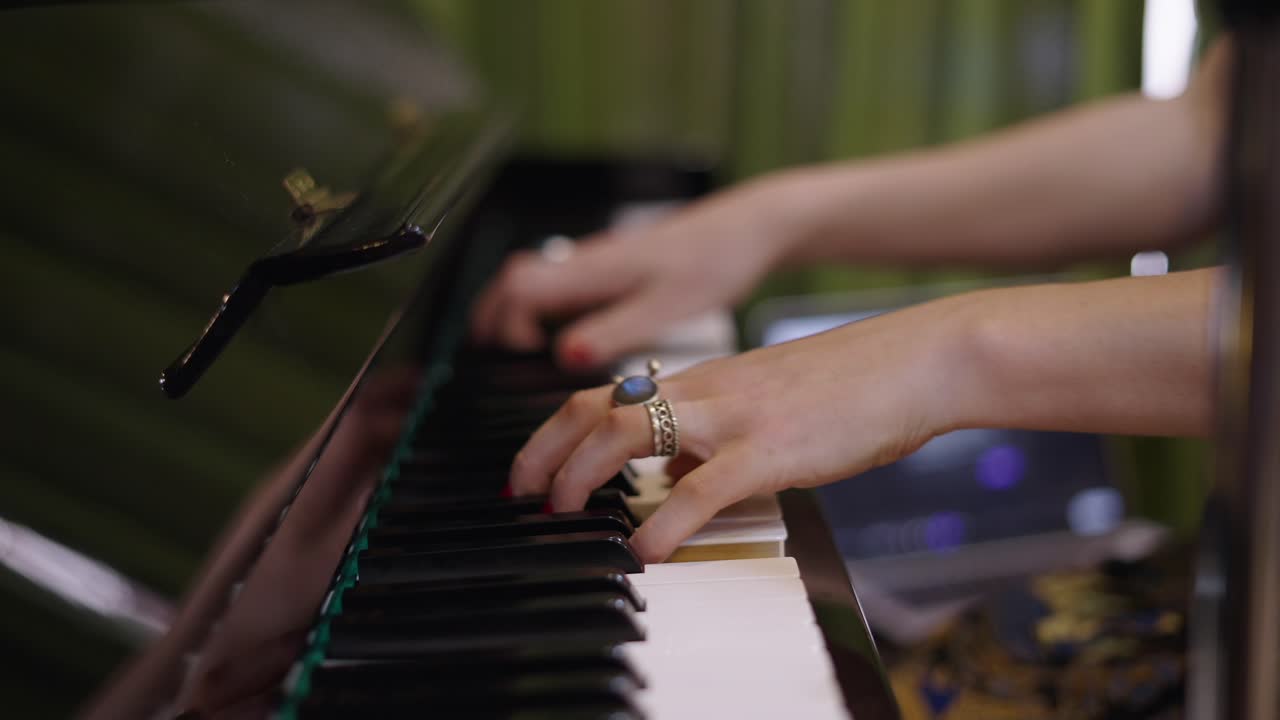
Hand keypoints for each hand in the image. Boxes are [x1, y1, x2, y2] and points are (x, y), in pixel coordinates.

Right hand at [470, 177, 795, 366]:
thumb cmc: (717, 262)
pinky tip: (567, 323)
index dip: (506, 321)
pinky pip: (566, 278)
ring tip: (518, 341)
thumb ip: (614, 332)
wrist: (752, 227)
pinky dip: (549, 301)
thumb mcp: (666, 308)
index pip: (519, 287)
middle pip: (517, 277)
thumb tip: (566, 355)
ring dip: (519, 305)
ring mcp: (604, 259)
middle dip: (494, 312)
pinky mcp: (621, 262)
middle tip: (489, 348)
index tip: (524, 352)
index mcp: (595, 270)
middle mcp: (591, 259)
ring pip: (540, 274)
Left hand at [508, 295, 977, 561]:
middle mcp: (705, 391)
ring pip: (630, 432)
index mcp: (703, 382)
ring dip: (584, 474)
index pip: (604, 395)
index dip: (555, 432)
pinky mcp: (772, 448)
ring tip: (565, 513)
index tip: (529, 469)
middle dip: (546, 452)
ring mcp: (735, 416)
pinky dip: (664, 521)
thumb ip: (714, 435)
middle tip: (524, 495)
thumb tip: (677, 474)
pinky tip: (647, 549)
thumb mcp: (766, 403)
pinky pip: (702, 487)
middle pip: (597, 408)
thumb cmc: (850, 386)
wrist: (915, 361)